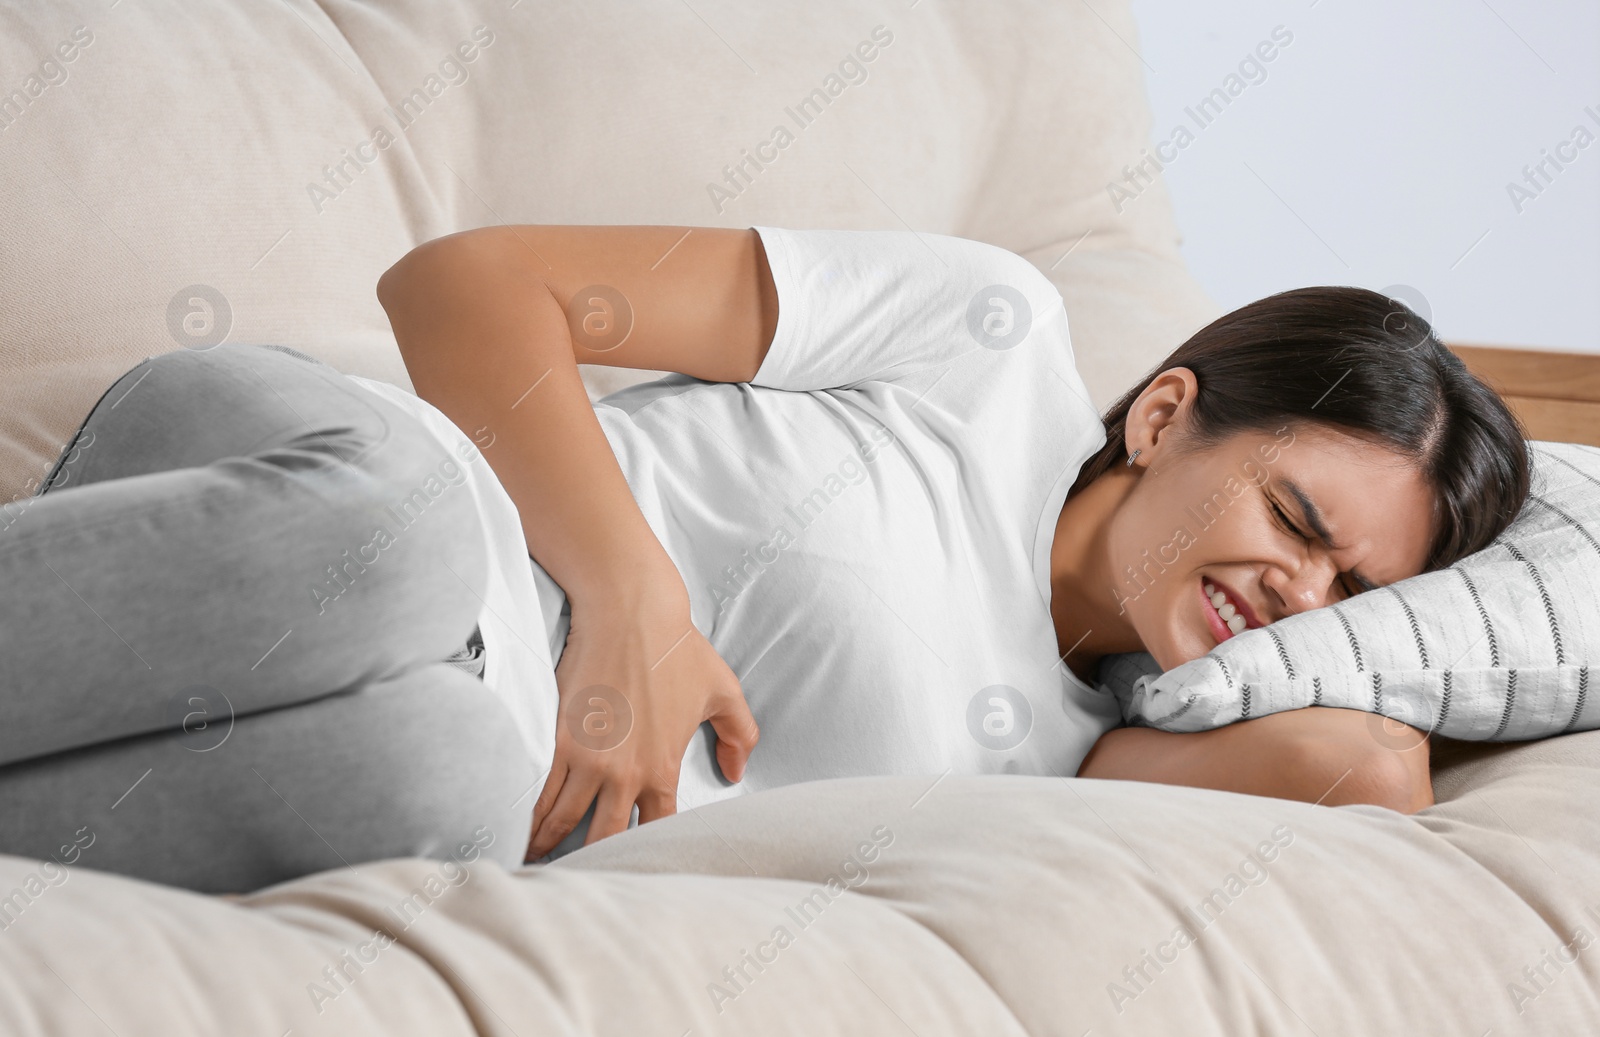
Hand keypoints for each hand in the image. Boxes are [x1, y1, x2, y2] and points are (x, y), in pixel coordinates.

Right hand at [524, 586, 758, 859]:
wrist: (631, 613)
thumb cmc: (678, 648)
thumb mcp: (723, 691)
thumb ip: (739, 735)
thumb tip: (736, 772)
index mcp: (662, 768)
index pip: (657, 827)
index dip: (647, 851)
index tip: (634, 865)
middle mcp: (625, 774)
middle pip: (606, 838)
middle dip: (594, 863)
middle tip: (579, 879)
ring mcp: (588, 760)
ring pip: (564, 821)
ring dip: (550, 845)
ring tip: (536, 862)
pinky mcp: (558, 740)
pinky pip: (540, 792)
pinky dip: (529, 815)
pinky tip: (518, 829)